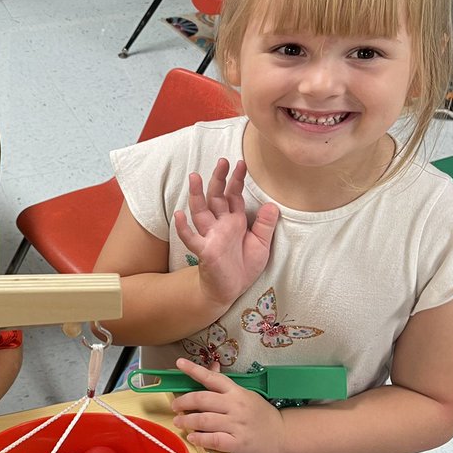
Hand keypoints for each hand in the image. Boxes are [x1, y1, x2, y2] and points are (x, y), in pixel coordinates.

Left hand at [168, 358, 286, 452]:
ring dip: (187, 420)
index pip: (212, 378)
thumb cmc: (261, 416)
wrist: (283, 437)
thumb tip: (210, 368)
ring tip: (179, 422)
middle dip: (184, 401)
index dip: (194, 370)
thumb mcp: (246, 396)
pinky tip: (192, 437)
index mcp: (236, 392)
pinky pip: (213, 439)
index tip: (179, 363)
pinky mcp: (238, 444)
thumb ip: (225, 387)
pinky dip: (199, 438)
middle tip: (175, 406)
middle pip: (202, 399)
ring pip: (204, 420)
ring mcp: (237, 425)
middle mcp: (236, 406)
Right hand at [174, 159, 279, 307]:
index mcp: (234, 221)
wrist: (230, 290)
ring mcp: (210, 236)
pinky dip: (184, 228)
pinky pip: (192, 238)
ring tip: (194, 177)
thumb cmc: (243, 266)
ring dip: (197, 195)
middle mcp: (220, 225)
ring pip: (201, 212)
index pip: (234, 195)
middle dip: (218, 179)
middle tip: (221, 161)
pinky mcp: (204, 251)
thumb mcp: (262, 244)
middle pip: (216, 197)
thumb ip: (265, 225)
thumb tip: (273, 204)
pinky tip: (179, 215)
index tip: (240, 163)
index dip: (236, 179)